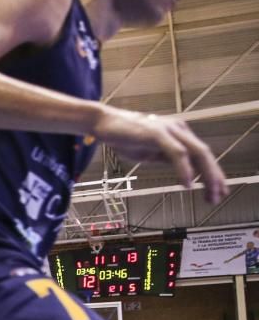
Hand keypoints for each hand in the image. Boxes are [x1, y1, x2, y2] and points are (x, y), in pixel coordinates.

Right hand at [92, 106, 227, 203]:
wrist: (102, 122)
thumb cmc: (124, 136)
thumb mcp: (149, 152)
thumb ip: (166, 158)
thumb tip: (182, 170)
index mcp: (177, 133)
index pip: (201, 155)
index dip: (211, 173)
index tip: (216, 191)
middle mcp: (178, 129)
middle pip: (204, 154)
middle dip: (215, 177)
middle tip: (218, 197)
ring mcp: (169, 129)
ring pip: (197, 153)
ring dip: (206, 175)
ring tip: (209, 193)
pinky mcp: (157, 133)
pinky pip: (177, 153)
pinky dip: (184, 169)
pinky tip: (187, 183)